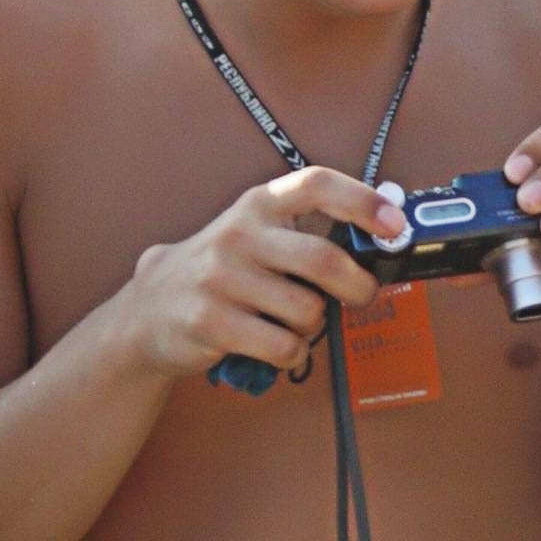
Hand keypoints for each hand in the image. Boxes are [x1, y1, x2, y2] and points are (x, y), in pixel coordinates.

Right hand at [123, 166, 405, 380]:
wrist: (146, 313)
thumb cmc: (219, 276)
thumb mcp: (253, 239)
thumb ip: (303, 238)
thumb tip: (378, 245)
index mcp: (257, 205)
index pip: (316, 185)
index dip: (363, 201)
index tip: (394, 225)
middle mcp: (239, 234)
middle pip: (323, 259)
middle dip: (359, 286)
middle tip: (362, 296)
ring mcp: (221, 278)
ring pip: (308, 312)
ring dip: (313, 328)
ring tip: (288, 324)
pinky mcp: (211, 321)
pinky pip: (284, 347)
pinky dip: (291, 355)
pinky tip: (270, 346)